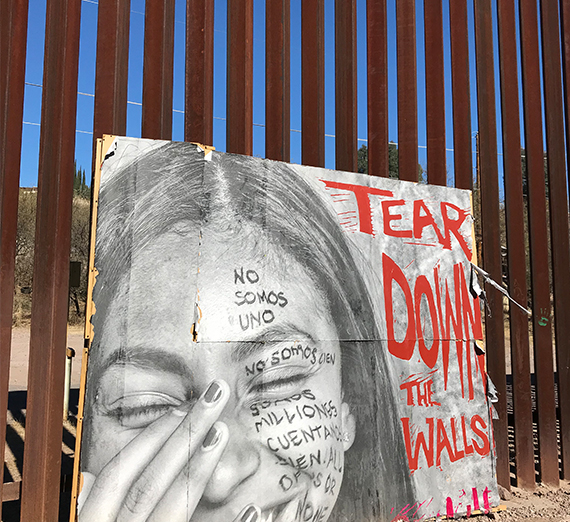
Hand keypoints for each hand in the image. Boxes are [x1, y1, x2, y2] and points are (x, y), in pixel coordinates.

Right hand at [78, 380, 259, 520]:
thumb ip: (90, 509)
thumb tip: (88, 476)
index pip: (117, 476)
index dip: (148, 440)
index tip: (179, 409)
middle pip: (149, 483)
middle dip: (183, 435)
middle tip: (215, 398)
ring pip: (171, 509)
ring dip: (199, 468)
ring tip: (223, 432)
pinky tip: (253, 509)